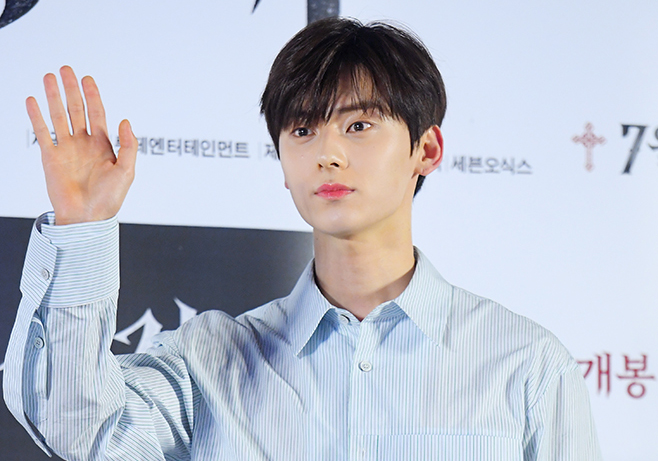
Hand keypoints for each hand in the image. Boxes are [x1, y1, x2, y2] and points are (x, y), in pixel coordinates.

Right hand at [26, 66, 136, 224]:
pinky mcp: (51, 157)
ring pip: (59, 116)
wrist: (87, 219)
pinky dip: (37, 116)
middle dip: (72, 89)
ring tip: (48, 77)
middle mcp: (84, 144)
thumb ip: (129, 145)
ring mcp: (67, 149)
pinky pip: (43, 132)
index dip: (93, 96)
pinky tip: (33, 100)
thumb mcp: (127, 171)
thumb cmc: (109, 199)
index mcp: (103, 146)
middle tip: (66, 70)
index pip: (97, 114)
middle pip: (77, 110)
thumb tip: (125, 120)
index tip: (87, 79)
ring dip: (53, 97)